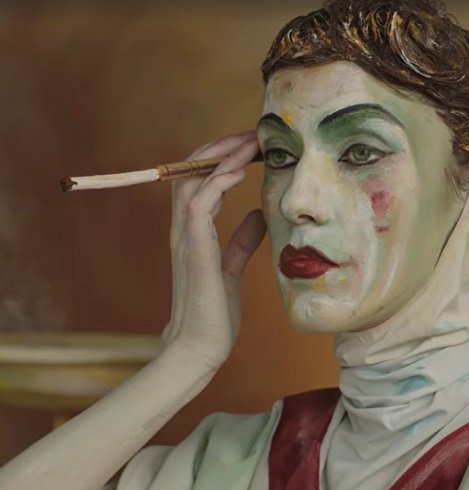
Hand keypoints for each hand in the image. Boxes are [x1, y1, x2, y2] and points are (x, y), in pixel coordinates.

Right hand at [160, 131, 265, 370]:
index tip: (252, 146)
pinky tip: (240, 172)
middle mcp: (184, 229)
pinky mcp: (194, 250)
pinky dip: (216, 182)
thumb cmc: (214, 313)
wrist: (199, 348)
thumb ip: (242, 241)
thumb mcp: (233, 268)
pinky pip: (197, 204)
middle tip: (253, 135)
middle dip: (220, 148)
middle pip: (190, 171)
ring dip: (221, 157)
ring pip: (191, 180)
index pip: (200, 180)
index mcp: (194, 232)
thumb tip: (258, 214)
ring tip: (250, 143)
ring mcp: (185, 238)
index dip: (223, 159)